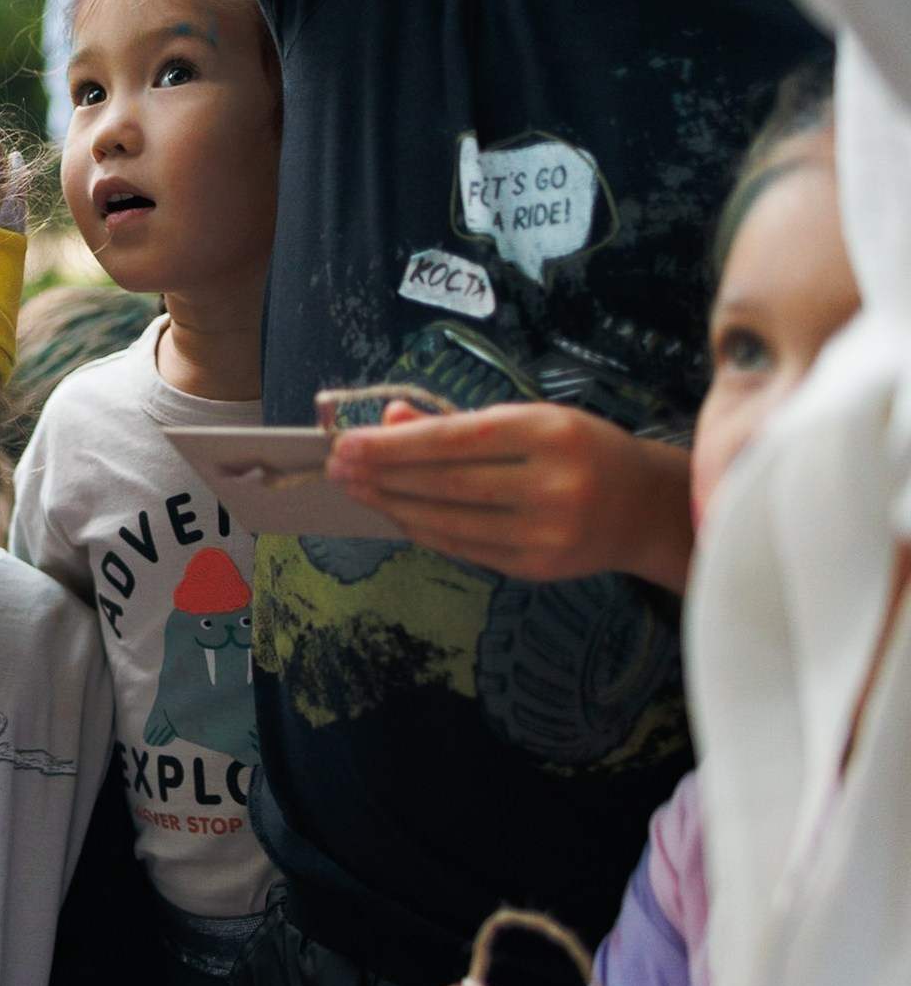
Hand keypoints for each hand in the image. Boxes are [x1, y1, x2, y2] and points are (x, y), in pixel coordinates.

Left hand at [327, 400, 694, 589]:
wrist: (647, 507)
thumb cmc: (582, 451)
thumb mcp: (530, 419)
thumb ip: (459, 421)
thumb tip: (389, 420)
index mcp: (550, 433)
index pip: (455, 439)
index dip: (394, 444)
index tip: (348, 442)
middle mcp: (552, 483)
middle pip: (445, 482)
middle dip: (383, 475)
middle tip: (338, 468)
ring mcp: (546, 531)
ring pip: (448, 520)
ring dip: (393, 505)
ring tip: (357, 490)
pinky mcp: (537, 567)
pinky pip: (463, 547)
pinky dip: (423, 530)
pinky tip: (396, 514)